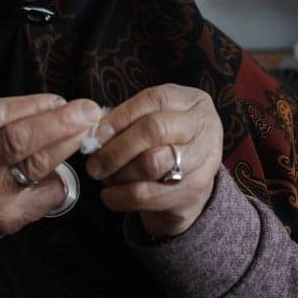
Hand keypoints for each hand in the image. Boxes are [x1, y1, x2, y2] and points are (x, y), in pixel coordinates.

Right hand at [0, 94, 100, 248]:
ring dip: (66, 143)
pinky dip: (60, 175)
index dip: (32, 104)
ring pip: (35, 165)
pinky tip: (66, 163)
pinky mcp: (6, 220)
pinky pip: (45, 193)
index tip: (58, 98)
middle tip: (88, 110)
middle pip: (18, 140)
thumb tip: (53, 106)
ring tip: (85, 129)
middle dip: (59, 122)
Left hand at [84, 84, 222, 238]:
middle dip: (117, 148)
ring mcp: (203, 161)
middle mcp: (203, 127)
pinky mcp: (195, 192)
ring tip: (103, 177)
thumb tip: (94, 132)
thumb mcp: (153, 118)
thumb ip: (126, 119)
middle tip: (93, 163)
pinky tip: (109, 196)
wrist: (192, 180)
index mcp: (191, 101)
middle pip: (154, 130)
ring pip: (152, 163)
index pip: (153, 100)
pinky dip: (122, 197)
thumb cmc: (164, 141)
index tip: (95, 134)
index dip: (120, 117)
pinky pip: (151, 195)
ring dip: (119, 172)